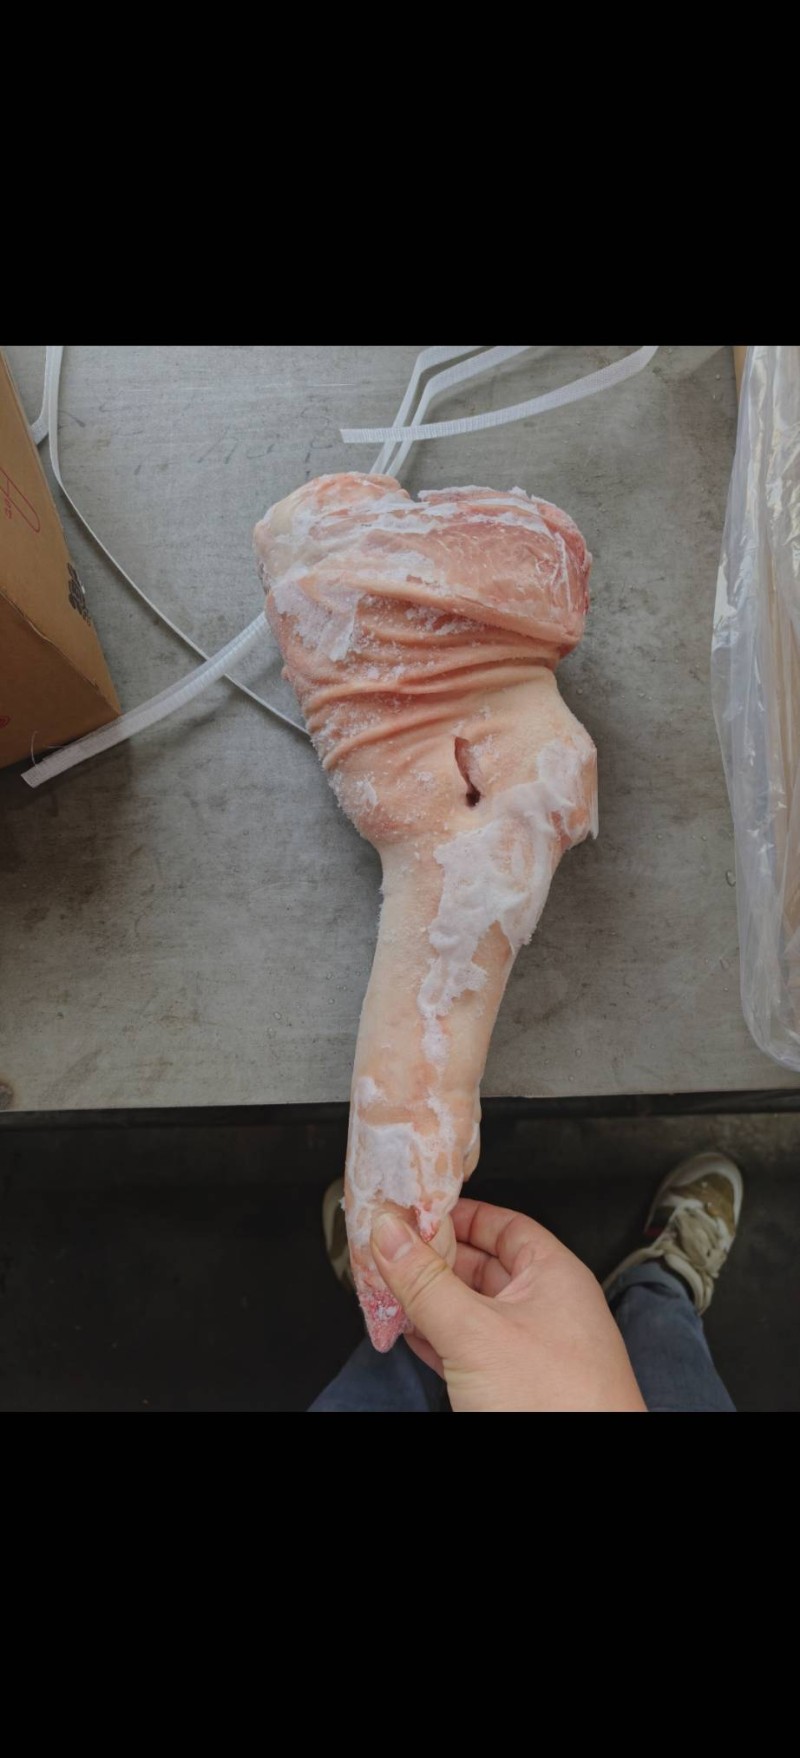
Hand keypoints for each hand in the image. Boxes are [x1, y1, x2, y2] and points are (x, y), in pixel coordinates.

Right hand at [371, 1198, 645, 1412]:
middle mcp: (545, 1307)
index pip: (503, 1224)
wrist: (580, 1473)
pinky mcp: (512, 1385)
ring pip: (470, 1308)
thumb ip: (427, 1281)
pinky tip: (409, 1332)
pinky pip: (468, 1347)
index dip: (459, 1213)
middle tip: (389, 1248)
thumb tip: (392, 1234)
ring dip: (429, 1299)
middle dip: (433, 1258)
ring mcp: (529, 1348)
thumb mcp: (477, 1332)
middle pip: (481, 1265)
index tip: (416, 1208)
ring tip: (389, 1288)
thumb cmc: (561, 1405)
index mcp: (554, 1276)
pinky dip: (436, 1337)